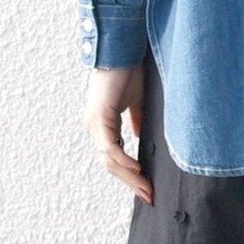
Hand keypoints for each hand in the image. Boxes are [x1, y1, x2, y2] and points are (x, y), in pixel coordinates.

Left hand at [86, 64, 152, 203]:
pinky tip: (138, 170)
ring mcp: (95, 123)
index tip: (146, 187)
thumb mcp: (136, 101)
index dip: (129, 175)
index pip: (114, 157)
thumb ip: (137, 120)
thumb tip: (140, 137)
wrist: (123, 48)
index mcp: (103, 124)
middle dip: (130, 182)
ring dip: (129, 177)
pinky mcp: (100, 117)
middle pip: (110, 165)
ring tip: (146, 187)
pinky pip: (110, 148)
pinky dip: (124, 161)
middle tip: (148, 195)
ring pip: (109, 160)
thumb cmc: (128, 71)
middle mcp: (95, 127)